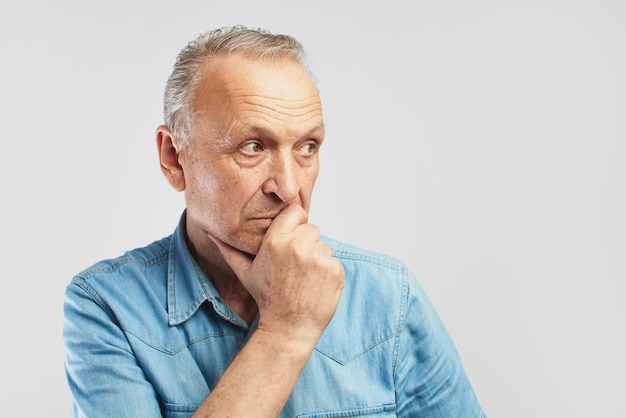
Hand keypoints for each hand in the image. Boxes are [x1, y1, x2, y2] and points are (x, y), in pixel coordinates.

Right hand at [211, 204, 344, 344]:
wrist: (288, 327)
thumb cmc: (267, 299)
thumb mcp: (245, 273)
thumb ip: (230, 251)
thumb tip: (211, 234)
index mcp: (275, 240)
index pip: (295, 211)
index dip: (296, 223)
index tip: (293, 239)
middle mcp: (296, 245)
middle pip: (311, 229)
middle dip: (306, 244)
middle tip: (296, 268)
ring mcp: (317, 257)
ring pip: (324, 247)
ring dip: (318, 260)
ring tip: (304, 280)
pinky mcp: (334, 270)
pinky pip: (335, 262)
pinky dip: (329, 273)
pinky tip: (315, 287)